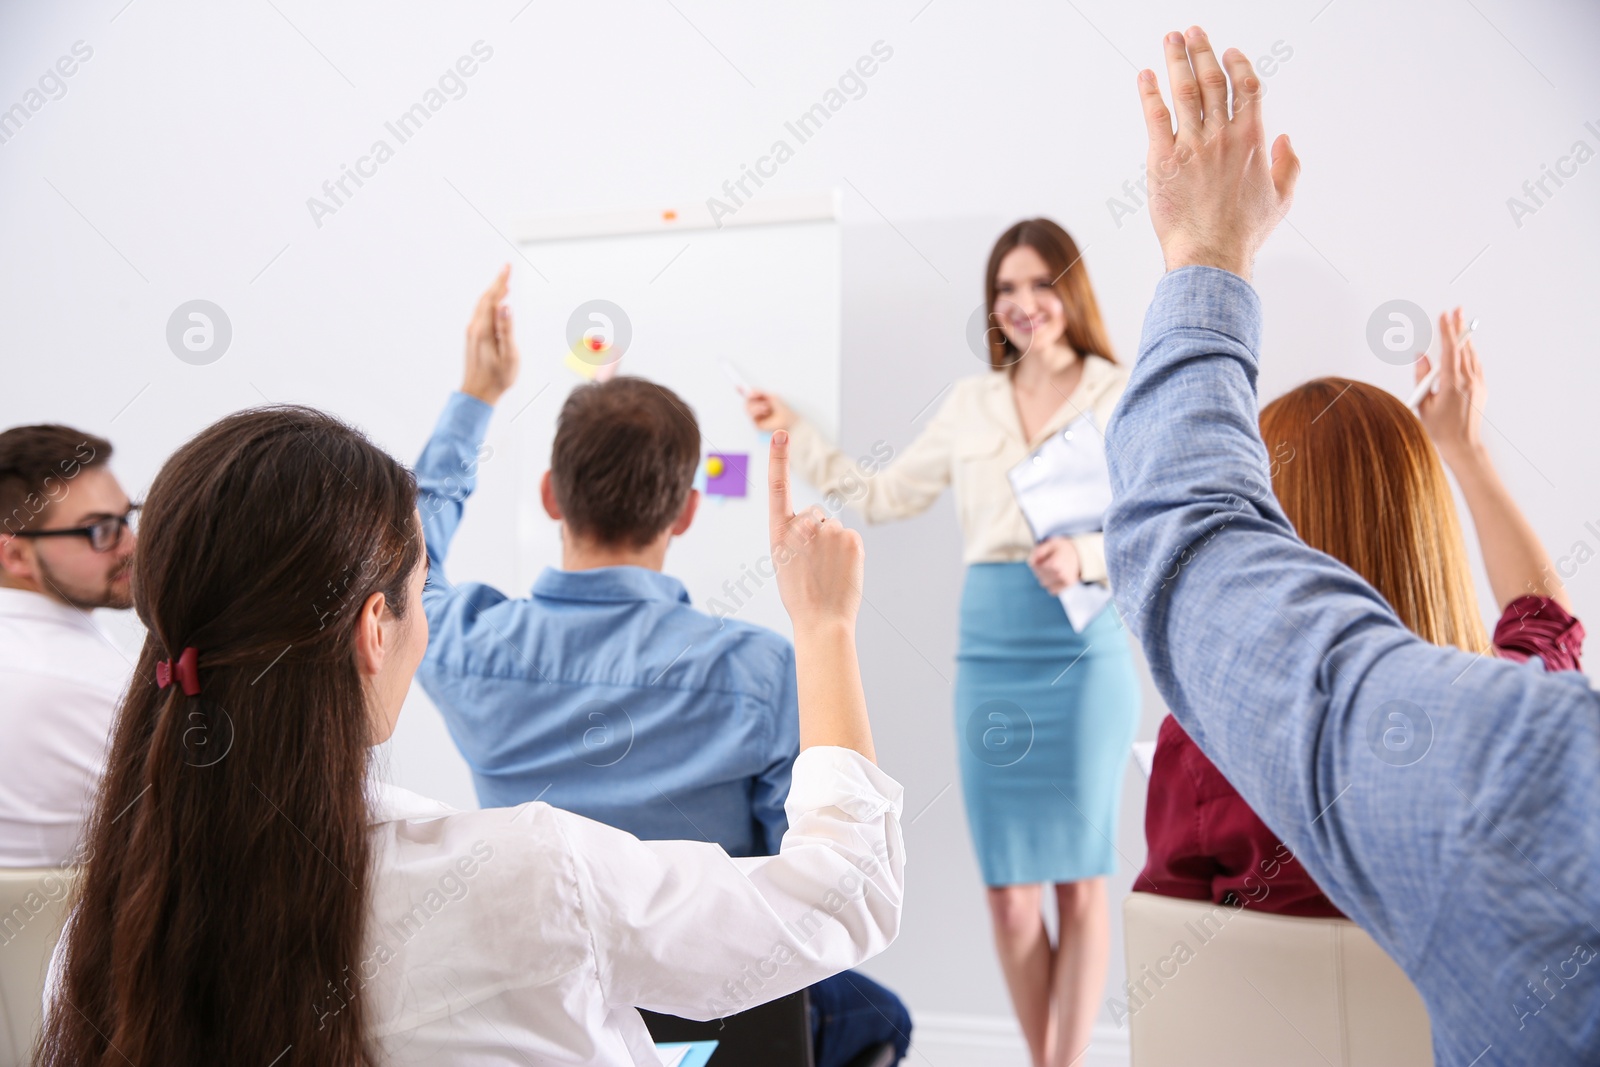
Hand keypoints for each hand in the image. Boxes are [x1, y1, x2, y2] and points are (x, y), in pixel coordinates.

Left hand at [461, 265, 519, 405]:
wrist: (477, 393)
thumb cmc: (497, 377)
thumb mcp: (508, 354)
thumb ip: (507, 329)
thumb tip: (505, 306)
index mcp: (484, 329)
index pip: (493, 298)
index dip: (501, 281)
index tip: (507, 266)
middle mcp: (475, 327)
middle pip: (486, 298)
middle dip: (497, 283)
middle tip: (507, 268)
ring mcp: (472, 332)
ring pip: (482, 305)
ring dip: (493, 292)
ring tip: (504, 283)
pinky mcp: (473, 337)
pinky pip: (481, 313)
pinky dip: (490, 303)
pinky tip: (497, 305)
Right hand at [746, 389, 795, 432]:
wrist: (789, 420)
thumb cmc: (783, 410)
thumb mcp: (771, 397)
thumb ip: (759, 393)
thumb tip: (749, 390)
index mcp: (763, 402)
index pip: (751, 396)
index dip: (743, 391)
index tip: (738, 386)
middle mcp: (759, 410)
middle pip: (747, 401)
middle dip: (750, 397)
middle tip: (753, 394)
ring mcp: (758, 417)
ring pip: (747, 407)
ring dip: (756, 405)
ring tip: (766, 406)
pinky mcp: (757, 424)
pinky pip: (751, 414)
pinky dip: (758, 410)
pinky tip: (765, 411)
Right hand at [768, 430, 863, 633]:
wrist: (821, 621)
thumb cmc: (799, 595)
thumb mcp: (783, 560)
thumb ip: (793, 535)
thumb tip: (815, 524)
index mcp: (779, 532)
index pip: (777, 487)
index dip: (778, 458)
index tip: (781, 433)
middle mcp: (802, 526)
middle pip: (815, 516)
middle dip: (816, 533)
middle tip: (812, 564)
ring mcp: (828, 531)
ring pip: (832, 528)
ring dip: (832, 544)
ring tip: (826, 570)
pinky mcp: (851, 538)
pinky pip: (849, 538)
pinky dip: (847, 551)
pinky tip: (840, 570)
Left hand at [1028, 537, 1080, 595]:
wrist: (1079, 552)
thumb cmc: (1063, 547)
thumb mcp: (1050, 543)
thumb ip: (1038, 551)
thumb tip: (1030, 563)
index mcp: (1055, 564)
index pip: (1036, 568)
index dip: (1035, 563)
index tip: (1039, 558)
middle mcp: (1060, 574)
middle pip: (1040, 576)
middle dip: (1039, 570)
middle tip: (1045, 562)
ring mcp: (1065, 580)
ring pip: (1045, 584)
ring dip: (1044, 577)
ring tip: (1050, 569)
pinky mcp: (1068, 584)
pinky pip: (1052, 590)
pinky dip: (1051, 585)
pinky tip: (1053, 577)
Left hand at [1138, 27, 1300, 279]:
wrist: (1211, 253)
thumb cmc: (1243, 232)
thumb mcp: (1281, 198)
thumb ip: (1288, 165)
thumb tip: (1287, 140)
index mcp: (1252, 139)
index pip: (1246, 87)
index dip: (1237, 65)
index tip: (1229, 52)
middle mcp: (1222, 135)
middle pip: (1212, 81)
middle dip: (1203, 51)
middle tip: (1193, 32)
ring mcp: (1192, 145)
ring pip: (1184, 91)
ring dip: (1176, 61)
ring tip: (1171, 40)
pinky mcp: (1162, 159)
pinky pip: (1155, 116)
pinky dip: (1149, 93)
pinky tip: (1145, 76)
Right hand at [1415, 307, 1485, 467]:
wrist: (1463, 445)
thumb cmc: (1440, 429)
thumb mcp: (1424, 403)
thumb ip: (1423, 378)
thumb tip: (1421, 357)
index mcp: (1452, 384)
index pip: (1449, 350)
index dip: (1446, 331)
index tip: (1444, 315)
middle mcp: (1468, 381)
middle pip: (1463, 347)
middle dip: (1458, 327)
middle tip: (1457, 309)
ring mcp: (1478, 384)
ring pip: (1471, 354)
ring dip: (1464, 338)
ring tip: (1460, 323)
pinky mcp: (1482, 388)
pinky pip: (1476, 365)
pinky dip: (1470, 353)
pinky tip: (1466, 347)